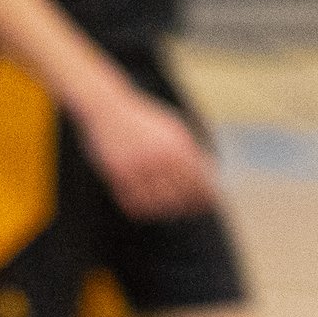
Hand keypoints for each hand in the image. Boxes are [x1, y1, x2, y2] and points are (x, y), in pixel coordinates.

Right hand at [75, 84, 217, 218]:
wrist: (109, 107)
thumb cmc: (145, 119)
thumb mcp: (174, 128)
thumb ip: (190, 150)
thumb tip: (208, 175)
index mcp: (177, 146)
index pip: (199, 182)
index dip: (206, 196)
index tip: (209, 203)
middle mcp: (159, 158)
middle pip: (180, 195)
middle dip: (188, 205)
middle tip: (190, 208)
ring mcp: (137, 167)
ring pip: (158, 203)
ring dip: (166, 209)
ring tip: (170, 207)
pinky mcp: (117, 175)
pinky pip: (134, 202)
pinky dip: (144, 208)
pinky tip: (149, 205)